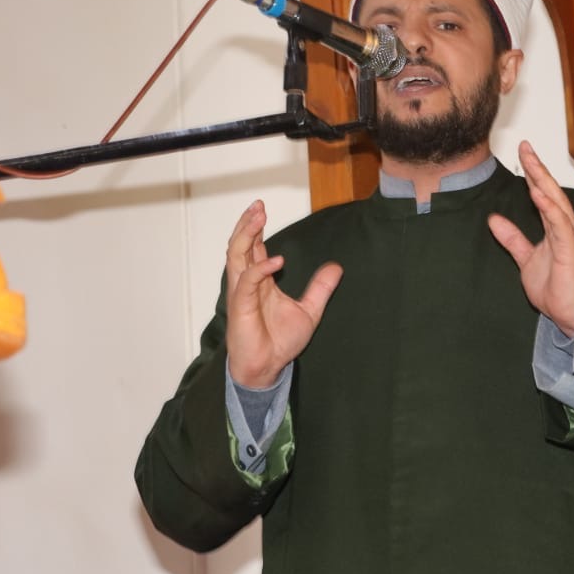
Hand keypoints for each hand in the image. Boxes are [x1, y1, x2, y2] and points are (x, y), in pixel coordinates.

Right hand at [224, 200, 341, 387]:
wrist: (268, 368)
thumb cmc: (279, 342)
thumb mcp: (309, 311)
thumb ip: (320, 288)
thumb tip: (336, 267)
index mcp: (259, 281)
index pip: (254, 248)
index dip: (256, 228)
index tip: (262, 209)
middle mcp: (247, 283)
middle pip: (240, 245)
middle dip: (247, 224)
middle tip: (258, 205)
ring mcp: (242, 293)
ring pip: (237, 256)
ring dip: (246, 235)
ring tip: (258, 217)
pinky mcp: (241, 306)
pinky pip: (248, 281)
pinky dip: (261, 268)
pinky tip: (277, 260)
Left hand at [488, 141, 573, 336]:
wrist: (570, 314)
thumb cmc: (554, 288)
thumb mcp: (526, 258)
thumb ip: (512, 238)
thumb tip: (493, 219)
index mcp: (557, 227)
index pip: (544, 193)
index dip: (533, 172)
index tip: (523, 152)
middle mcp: (566, 227)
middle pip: (551, 191)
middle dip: (538, 168)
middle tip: (525, 147)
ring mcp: (570, 237)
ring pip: (556, 202)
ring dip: (543, 181)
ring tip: (530, 163)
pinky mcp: (570, 249)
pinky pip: (559, 224)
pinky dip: (549, 207)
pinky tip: (538, 193)